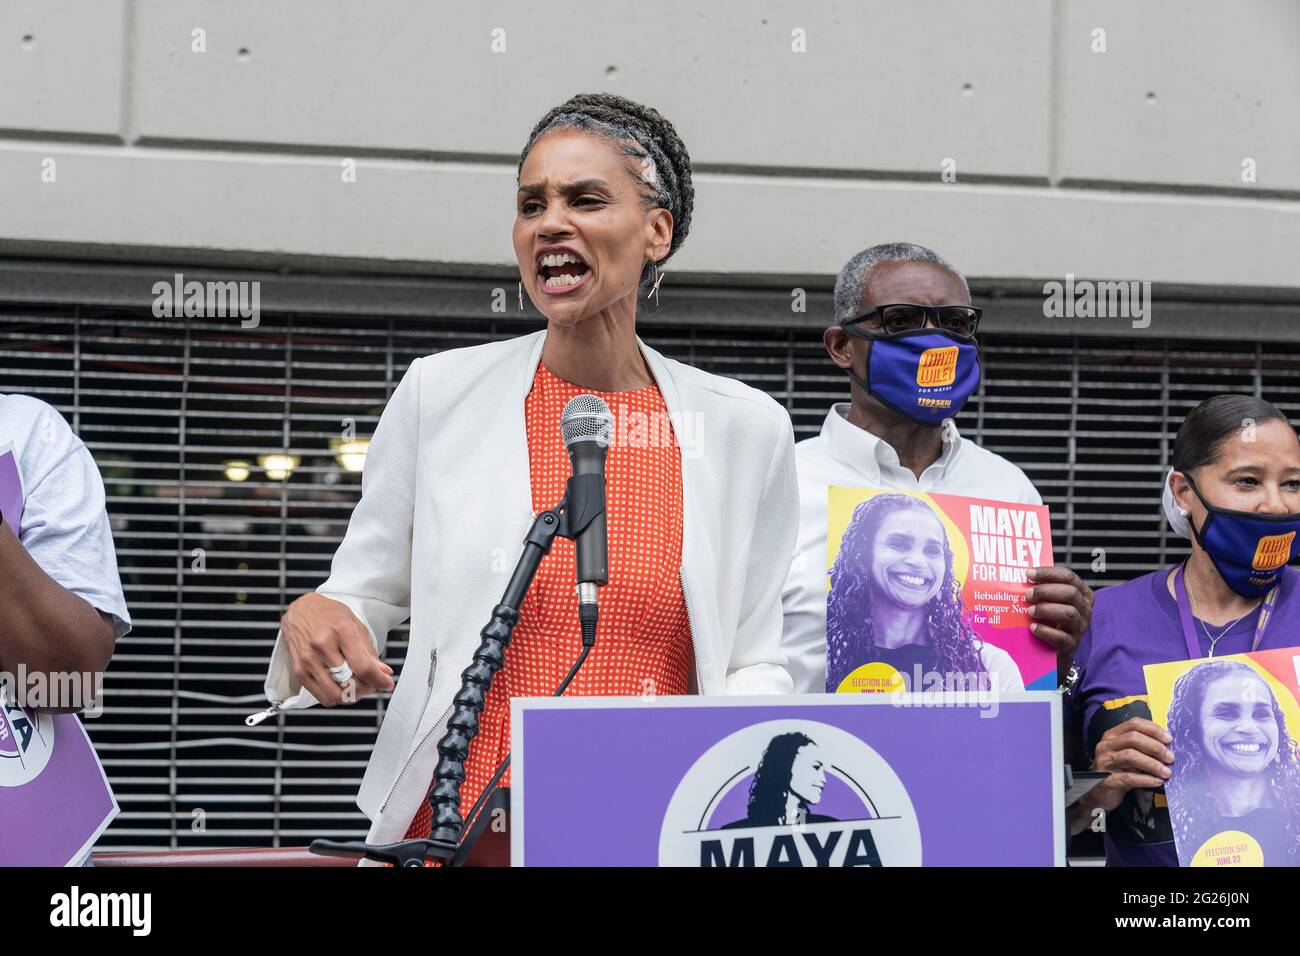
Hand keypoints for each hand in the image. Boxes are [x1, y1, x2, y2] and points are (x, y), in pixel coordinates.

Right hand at [280, 593, 394, 706]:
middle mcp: (321, 646)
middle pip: (349, 683)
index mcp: (340, 630)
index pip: (362, 666)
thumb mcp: (355, 624)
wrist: (300, 610)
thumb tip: (383, 672)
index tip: (387, 683)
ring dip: (351, 695)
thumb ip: (369, 651)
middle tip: (373, 682)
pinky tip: (343, 686)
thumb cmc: (328, 614)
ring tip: (358, 685)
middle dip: (367, 688)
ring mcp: (308, 660)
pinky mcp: (299, 671)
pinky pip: (322, 697)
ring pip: (335, 695)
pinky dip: (337, 697)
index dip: (379, 680)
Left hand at [1026, 566, 1093, 669]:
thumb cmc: (1049, 619)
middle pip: (1071, 593)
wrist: (1054, 651)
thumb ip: (1042, 588)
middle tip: (1027, 594)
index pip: (1068, 576)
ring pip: (1069, 613)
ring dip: (1046, 609)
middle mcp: (1085, 609)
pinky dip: (1046, 631)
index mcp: (1082, 593)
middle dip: (1046, 591)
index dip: (1048, 573)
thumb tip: (1020, 576)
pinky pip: (1062, 637)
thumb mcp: (1050, 602)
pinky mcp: (1072, 645)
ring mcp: (1080, 628)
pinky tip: (1033, 628)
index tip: (1028, 573)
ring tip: (1030, 611)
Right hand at [1082, 717, 1173, 817]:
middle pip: (1133, 738)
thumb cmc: (1118, 771)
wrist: (1100, 793)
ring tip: (1166, 772)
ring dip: (1152, 763)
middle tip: (1170, 758)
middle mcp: (1106, 746)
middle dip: (1155, 747)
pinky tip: (1157, 782)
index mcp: (1113, 736)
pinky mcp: (1106, 780)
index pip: (1134, 724)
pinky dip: (1146, 779)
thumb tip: (1168, 745)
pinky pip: (1128, 777)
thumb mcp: (1129, 755)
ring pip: (1130, 756)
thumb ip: (1143, 747)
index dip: (1153, 730)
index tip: (1169, 739)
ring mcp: (1105, 762)